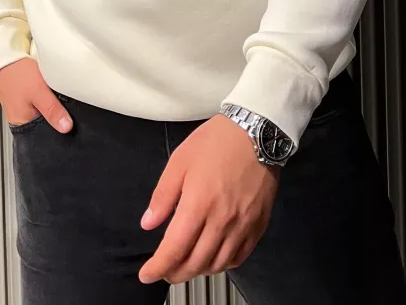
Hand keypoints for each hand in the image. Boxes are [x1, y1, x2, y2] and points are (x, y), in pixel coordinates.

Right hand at [0, 58, 72, 132]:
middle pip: (46, 122)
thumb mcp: (38, 92)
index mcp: (22, 123)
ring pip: (46, 109)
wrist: (4, 54)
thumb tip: (66, 128)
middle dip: (58, 115)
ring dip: (55, 103)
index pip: (45, 135)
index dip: (59, 130)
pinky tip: (54, 89)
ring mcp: (25, 104)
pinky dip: (49, 95)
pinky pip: (43, 99)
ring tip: (60, 96)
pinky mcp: (28, 93)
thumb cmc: (15, 73)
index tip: (73, 125)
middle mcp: (22, 116)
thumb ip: (52, 110)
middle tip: (68, 107)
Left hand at [139, 114, 278, 284]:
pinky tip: (214, 258)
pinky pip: (240, 257)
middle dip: (175, 273)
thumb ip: (163, 195)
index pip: (175, 249)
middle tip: (165, 271)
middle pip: (196, 263)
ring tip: (187, 265)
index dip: (158, 267)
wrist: (257, 131)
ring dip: (198, 271)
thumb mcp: (180, 160)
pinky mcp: (258, 225)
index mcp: (198, 204)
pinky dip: (223, 264)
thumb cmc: (215, 142)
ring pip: (218, 264)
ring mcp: (243, 225)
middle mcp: (221, 221)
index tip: (147, 274)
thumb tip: (148, 223)